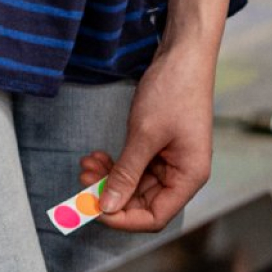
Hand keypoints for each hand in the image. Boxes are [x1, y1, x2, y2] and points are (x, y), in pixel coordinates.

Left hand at [77, 33, 218, 234]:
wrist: (184, 53)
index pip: (154, 217)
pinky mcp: (161, 148)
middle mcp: (183, 174)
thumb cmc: (173, 90)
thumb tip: (107, 206)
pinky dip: (116, 165)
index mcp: (189, 177)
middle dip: (110, 194)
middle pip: (142, 203)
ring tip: (86, 165)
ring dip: (109, 178)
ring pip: (135, 185)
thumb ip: (125, 174)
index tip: (93, 208)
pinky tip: (97, 157)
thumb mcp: (144, 135)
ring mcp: (172, 161)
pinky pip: (135, 167)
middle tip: (83, 181)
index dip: (122, 218)